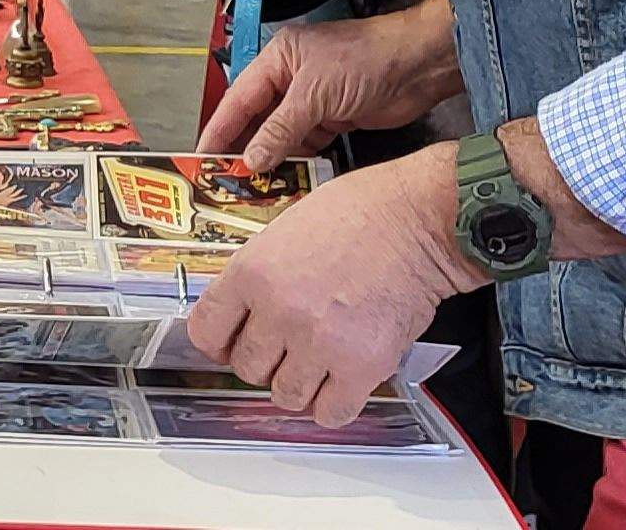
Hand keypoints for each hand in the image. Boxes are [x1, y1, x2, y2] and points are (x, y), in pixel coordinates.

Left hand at [186, 146, 481, 423]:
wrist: (419, 220)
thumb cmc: (363, 211)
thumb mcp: (286, 228)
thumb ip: (260, 273)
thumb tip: (245, 310)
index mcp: (252, 272)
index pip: (206, 331)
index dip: (218, 343)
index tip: (230, 345)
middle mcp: (278, 311)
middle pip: (247, 368)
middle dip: (265, 361)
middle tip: (286, 348)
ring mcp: (318, 343)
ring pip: (285, 395)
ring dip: (298, 385)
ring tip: (318, 363)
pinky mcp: (361, 366)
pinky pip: (331, 413)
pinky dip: (334, 405)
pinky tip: (341, 384)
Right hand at [197, 0, 459, 167]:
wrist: (420, 65)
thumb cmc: (364, 61)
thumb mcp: (315, 94)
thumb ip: (281, 129)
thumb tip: (251, 161)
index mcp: (278, 60)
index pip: (239, 98)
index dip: (219, 129)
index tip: (200, 157)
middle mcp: (290, 79)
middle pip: (257, 119)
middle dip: (242, 148)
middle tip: (221, 180)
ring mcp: (313, 101)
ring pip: (281, 136)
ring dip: (269, 160)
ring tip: (249, 189)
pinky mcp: (334, 119)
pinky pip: (306, 145)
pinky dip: (297, 162)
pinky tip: (284, 182)